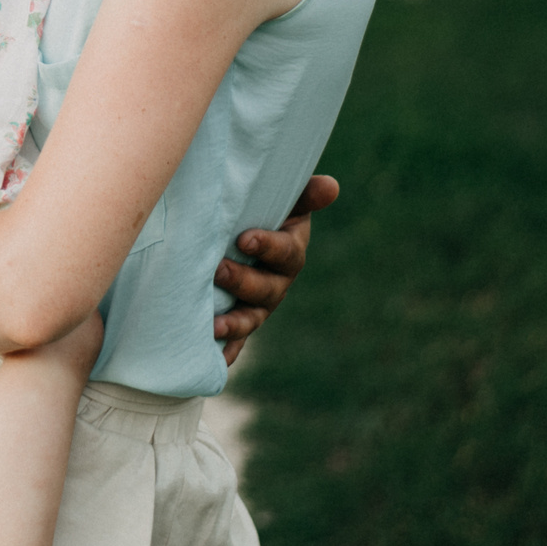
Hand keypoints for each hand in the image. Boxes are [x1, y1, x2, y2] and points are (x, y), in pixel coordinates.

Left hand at [213, 173, 336, 365]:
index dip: (268, 247)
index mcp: (290, 251)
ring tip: (215, 324)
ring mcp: (259, 304)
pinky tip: (217, 359)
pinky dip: (228, 350)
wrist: (236, 230)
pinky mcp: (240, 319)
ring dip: (235, 323)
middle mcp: (277, 282)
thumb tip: (331, 186)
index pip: (285, 252)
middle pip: (267, 289)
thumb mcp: (282, 200)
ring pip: (252, 317)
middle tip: (218, 270)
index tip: (245, 239)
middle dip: (243, 282)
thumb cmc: (261, 210)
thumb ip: (303, 194)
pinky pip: (237, 340)